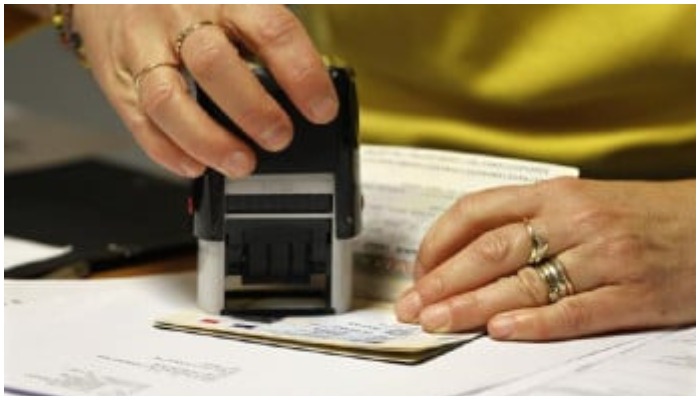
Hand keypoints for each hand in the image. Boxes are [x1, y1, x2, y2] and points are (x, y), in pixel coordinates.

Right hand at [73, 5, 337, 177]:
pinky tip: (195, 164)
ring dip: (209, 140)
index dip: (302, 73)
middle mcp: (179, 16)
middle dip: (253, 110)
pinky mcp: (116, 77)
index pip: (271, 31)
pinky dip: (168, 151)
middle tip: (279, 137)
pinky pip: (140, 120)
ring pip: (169, 100)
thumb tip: (306, 88)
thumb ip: (261, 35)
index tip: (321, 108)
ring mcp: (143, 47)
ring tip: (241, 163)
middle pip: (215, 65)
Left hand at [395, 177, 695, 339]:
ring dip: (472, 306)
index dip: (438, 242)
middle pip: (491, 251)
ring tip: (437, 322)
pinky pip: (575, 311)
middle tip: (412, 306)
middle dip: (443, 281)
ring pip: (523, 283)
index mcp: (554, 194)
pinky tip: (500, 332)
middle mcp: (574, 221)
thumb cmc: (639, 215)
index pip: (477, 212)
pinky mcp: (631, 294)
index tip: (418, 270)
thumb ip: (526, 219)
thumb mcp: (579, 201)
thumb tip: (466, 251)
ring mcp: (603, 257)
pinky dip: (534, 323)